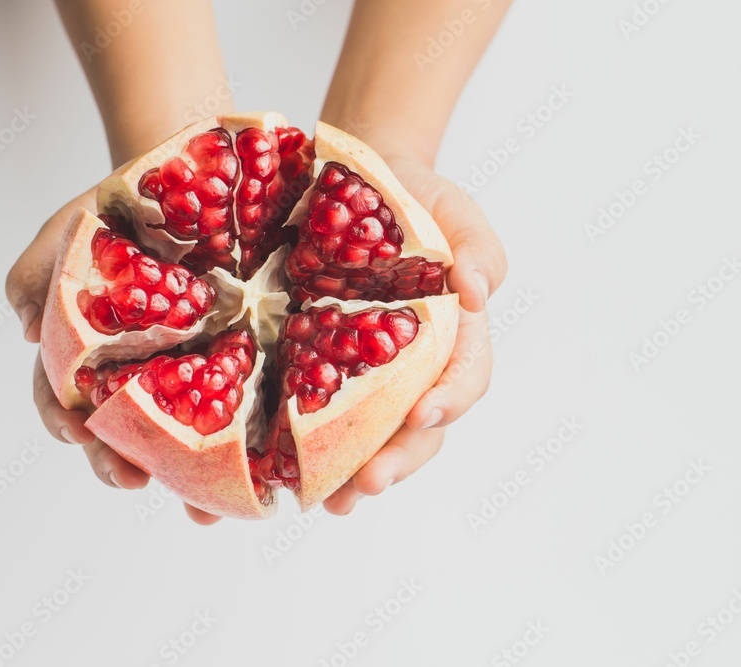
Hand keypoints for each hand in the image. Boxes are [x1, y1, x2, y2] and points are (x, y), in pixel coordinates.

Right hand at [6, 191, 223, 524]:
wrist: (181, 184)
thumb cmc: (113, 215)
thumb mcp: (65, 233)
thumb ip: (36, 274)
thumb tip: (28, 328)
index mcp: (83, 356)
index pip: (60, 399)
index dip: (62, 420)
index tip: (74, 431)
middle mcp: (128, 376)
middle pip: (116, 433)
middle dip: (118, 464)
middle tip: (131, 479)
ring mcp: (178, 375)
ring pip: (175, 440)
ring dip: (183, 482)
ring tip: (201, 511)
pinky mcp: (229, 367)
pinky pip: (234, 413)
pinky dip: (242, 450)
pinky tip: (259, 474)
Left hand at [322, 153, 506, 514]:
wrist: (360, 181)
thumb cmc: (417, 200)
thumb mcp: (455, 211)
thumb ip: (478, 248)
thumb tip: (475, 293)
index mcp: (453, 335)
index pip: (463, 379)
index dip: (448, 402)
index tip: (422, 415)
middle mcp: (413, 368)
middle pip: (417, 431)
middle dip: (395, 462)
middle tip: (366, 486)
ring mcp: (367, 374)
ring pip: (369, 437)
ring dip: (352, 475)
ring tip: (330, 503)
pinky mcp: (320, 368)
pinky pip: (317, 415)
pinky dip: (302, 449)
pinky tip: (280, 473)